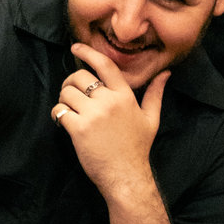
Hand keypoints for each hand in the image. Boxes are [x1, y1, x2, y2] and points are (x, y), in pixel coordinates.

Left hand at [52, 43, 166, 195]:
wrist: (126, 176)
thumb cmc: (137, 147)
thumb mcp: (151, 118)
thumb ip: (155, 93)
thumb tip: (165, 73)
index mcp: (125, 96)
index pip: (105, 65)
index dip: (87, 52)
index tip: (75, 47)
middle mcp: (109, 101)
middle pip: (80, 76)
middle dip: (70, 82)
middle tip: (71, 93)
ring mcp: (93, 115)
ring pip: (67, 93)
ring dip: (63, 99)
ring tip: (68, 108)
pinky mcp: (79, 129)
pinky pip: (60, 110)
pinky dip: (58, 114)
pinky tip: (63, 121)